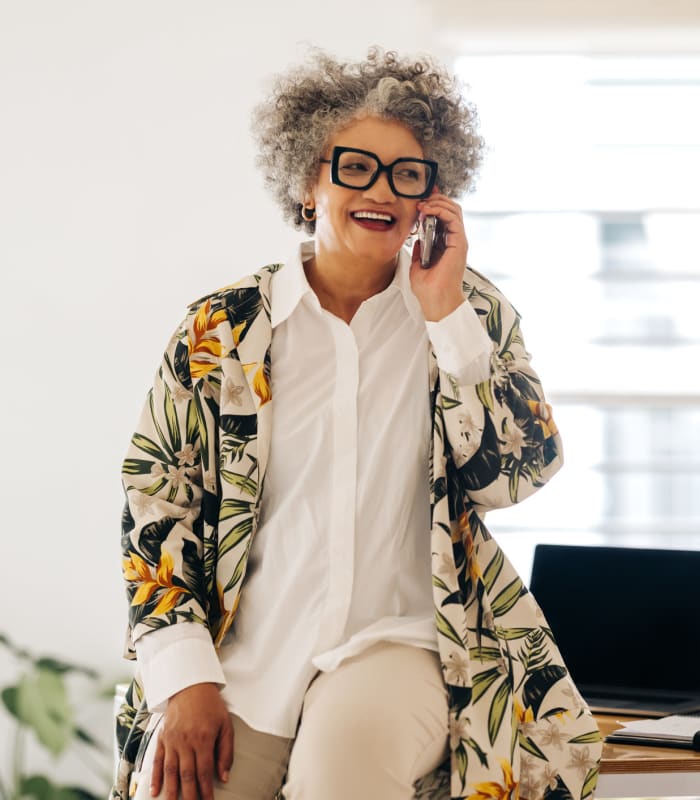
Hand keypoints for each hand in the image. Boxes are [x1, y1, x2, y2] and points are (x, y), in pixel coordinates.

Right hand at [150, 683, 232, 799]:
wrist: (190, 685)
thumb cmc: (211, 705)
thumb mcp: (226, 725)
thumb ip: (226, 752)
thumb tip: (224, 776)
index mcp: (204, 738)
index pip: (204, 771)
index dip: (206, 790)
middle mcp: (186, 741)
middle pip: (187, 775)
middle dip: (189, 795)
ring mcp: (172, 740)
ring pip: (170, 771)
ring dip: (171, 791)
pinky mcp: (162, 737)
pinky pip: (157, 760)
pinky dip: (155, 777)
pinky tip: (155, 791)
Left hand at [409, 190, 467, 321]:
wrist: (436, 301)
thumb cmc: (429, 289)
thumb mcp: (418, 266)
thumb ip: (419, 251)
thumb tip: (417, 240)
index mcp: (446, 245)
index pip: (444, 217)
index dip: (434, 204)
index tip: (420, 200)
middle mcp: (455, 241)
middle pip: (451, 209)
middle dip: (436, 199)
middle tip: (421, 197)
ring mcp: (458, 241)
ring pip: (454, 210)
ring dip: (438, 202)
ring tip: (423, 203)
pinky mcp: (459, 243)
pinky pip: (454, 219)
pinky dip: (441, 210)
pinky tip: (428, 210)